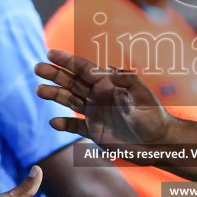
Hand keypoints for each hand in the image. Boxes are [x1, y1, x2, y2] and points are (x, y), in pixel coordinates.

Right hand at [34, 49, 173, 145]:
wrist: (159, 143)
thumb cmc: (154, 116)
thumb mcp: (142, 96)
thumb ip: (126, 82)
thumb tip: (109, 71)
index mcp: (108, 84)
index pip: (84, 68)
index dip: (67, 60)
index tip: (50, 53)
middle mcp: (99, 96)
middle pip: (72, 81)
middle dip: (55, 74)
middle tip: (37, 68)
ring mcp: (95, 113)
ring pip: (69, 100)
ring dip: (54, 95)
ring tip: (39, 90)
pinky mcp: (95, 131)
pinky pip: (75, 126)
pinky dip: (64, 124)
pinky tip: (53, 122)